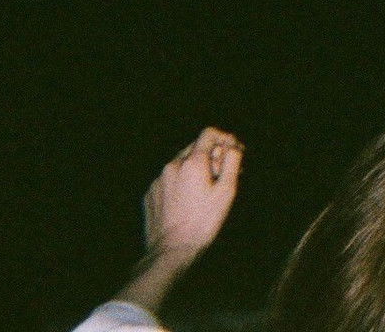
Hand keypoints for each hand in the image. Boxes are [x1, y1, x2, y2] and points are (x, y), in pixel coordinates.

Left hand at [143, 127, 242, 261]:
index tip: (233, 152)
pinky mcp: (150, 194)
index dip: (225, 138)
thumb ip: (232, 162)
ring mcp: (158, 180)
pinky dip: (181, 183)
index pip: (208, 134)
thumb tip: (233, 146)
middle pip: (195, 148)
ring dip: (196, 170)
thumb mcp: (227, 191)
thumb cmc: (203, 222)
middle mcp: (172, 166)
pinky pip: (169, 179)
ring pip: (181, 164)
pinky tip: (188, 202)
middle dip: (212, 156)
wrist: (171, 250)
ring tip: (206, 191)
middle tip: (224, 175)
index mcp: (192, 163)